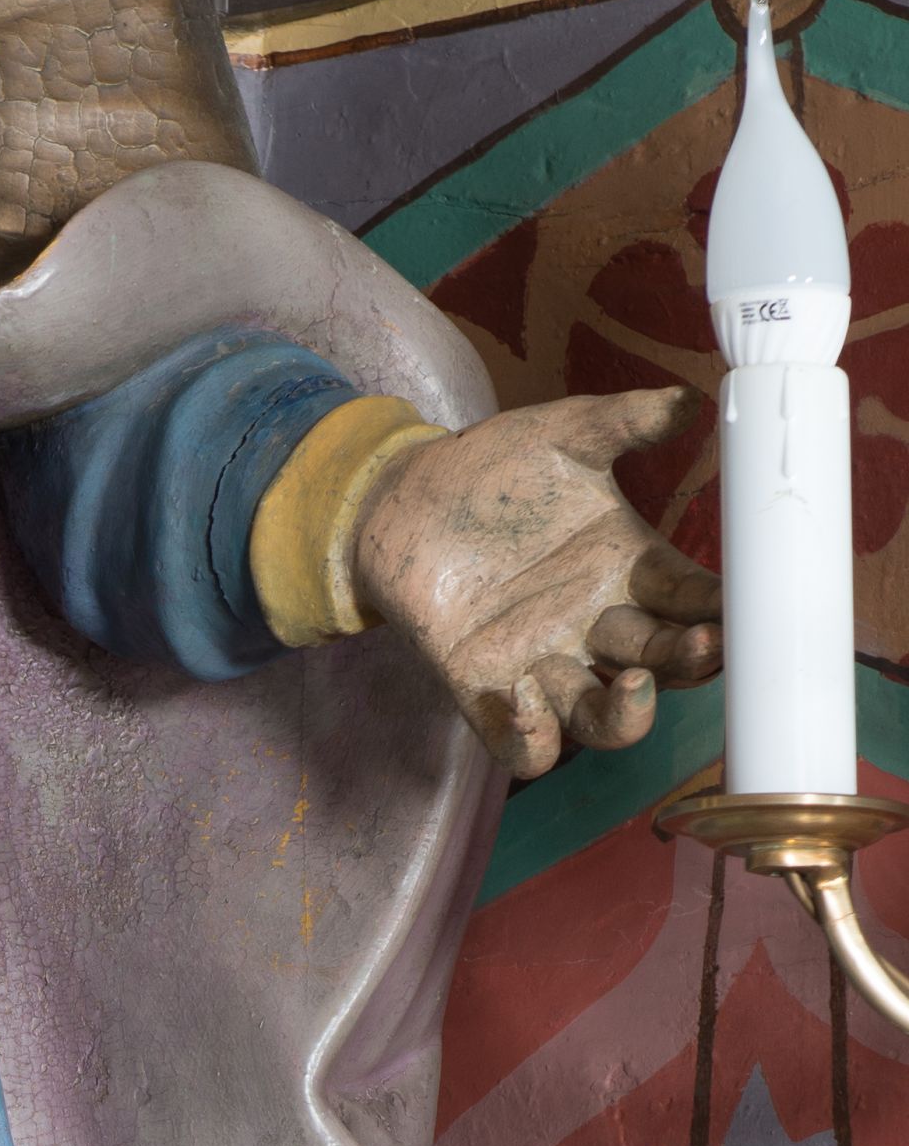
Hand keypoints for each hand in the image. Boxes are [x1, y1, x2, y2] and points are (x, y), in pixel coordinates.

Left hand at [352, 386, 719, 779]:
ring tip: (631, 685)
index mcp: (629, 571)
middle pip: (663, 666)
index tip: (746, 604)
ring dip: (627, 716)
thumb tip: (692, 399)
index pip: (693, 602)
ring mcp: (543, 663)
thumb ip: (625, 421)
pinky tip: (527, 697)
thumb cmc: (489, 468)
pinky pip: (523, 745)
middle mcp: (597, 626)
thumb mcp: (561, 436)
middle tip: (703, 643)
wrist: (399, 498)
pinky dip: (534, 738)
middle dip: (691, 662)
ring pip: (603, 721)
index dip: (722, 609)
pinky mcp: (484, 690)